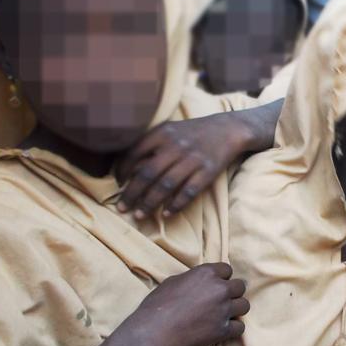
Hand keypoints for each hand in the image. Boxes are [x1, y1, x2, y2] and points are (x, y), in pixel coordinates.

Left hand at [116, 113, 255, 218]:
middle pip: (148, 174)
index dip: (122, 171)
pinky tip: (166, 214)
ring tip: (139, 215)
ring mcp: (193, 159)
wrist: (228, 129)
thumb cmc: (192, 132)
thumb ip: (150, 144)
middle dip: (132, 193)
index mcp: (162, 133)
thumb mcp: (169, 129)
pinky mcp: (208, 172)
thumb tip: (127, 169)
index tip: (118, 184)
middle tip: (122, 208)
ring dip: (150, 203)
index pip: (134, 153)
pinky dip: (176, 205)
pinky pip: (189, 192)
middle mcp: (176, 146)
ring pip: (166, 185)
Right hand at [118, 263, 248, 345]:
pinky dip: (233, 329)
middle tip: (221, 300)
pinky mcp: (223, 330)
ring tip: (223, 314)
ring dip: (235, 309)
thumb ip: (192, 278)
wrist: (153, 333)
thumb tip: (200, 282)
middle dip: (232, 292)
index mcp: (207, 273)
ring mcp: (224, 310)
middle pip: (240, 287)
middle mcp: (220, 289)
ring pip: (244, 306)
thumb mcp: (173, 281)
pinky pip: (240, 327)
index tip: (215, 285)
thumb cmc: (157, 305)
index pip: (227, 269)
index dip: (221, 278)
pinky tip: (222, 329)